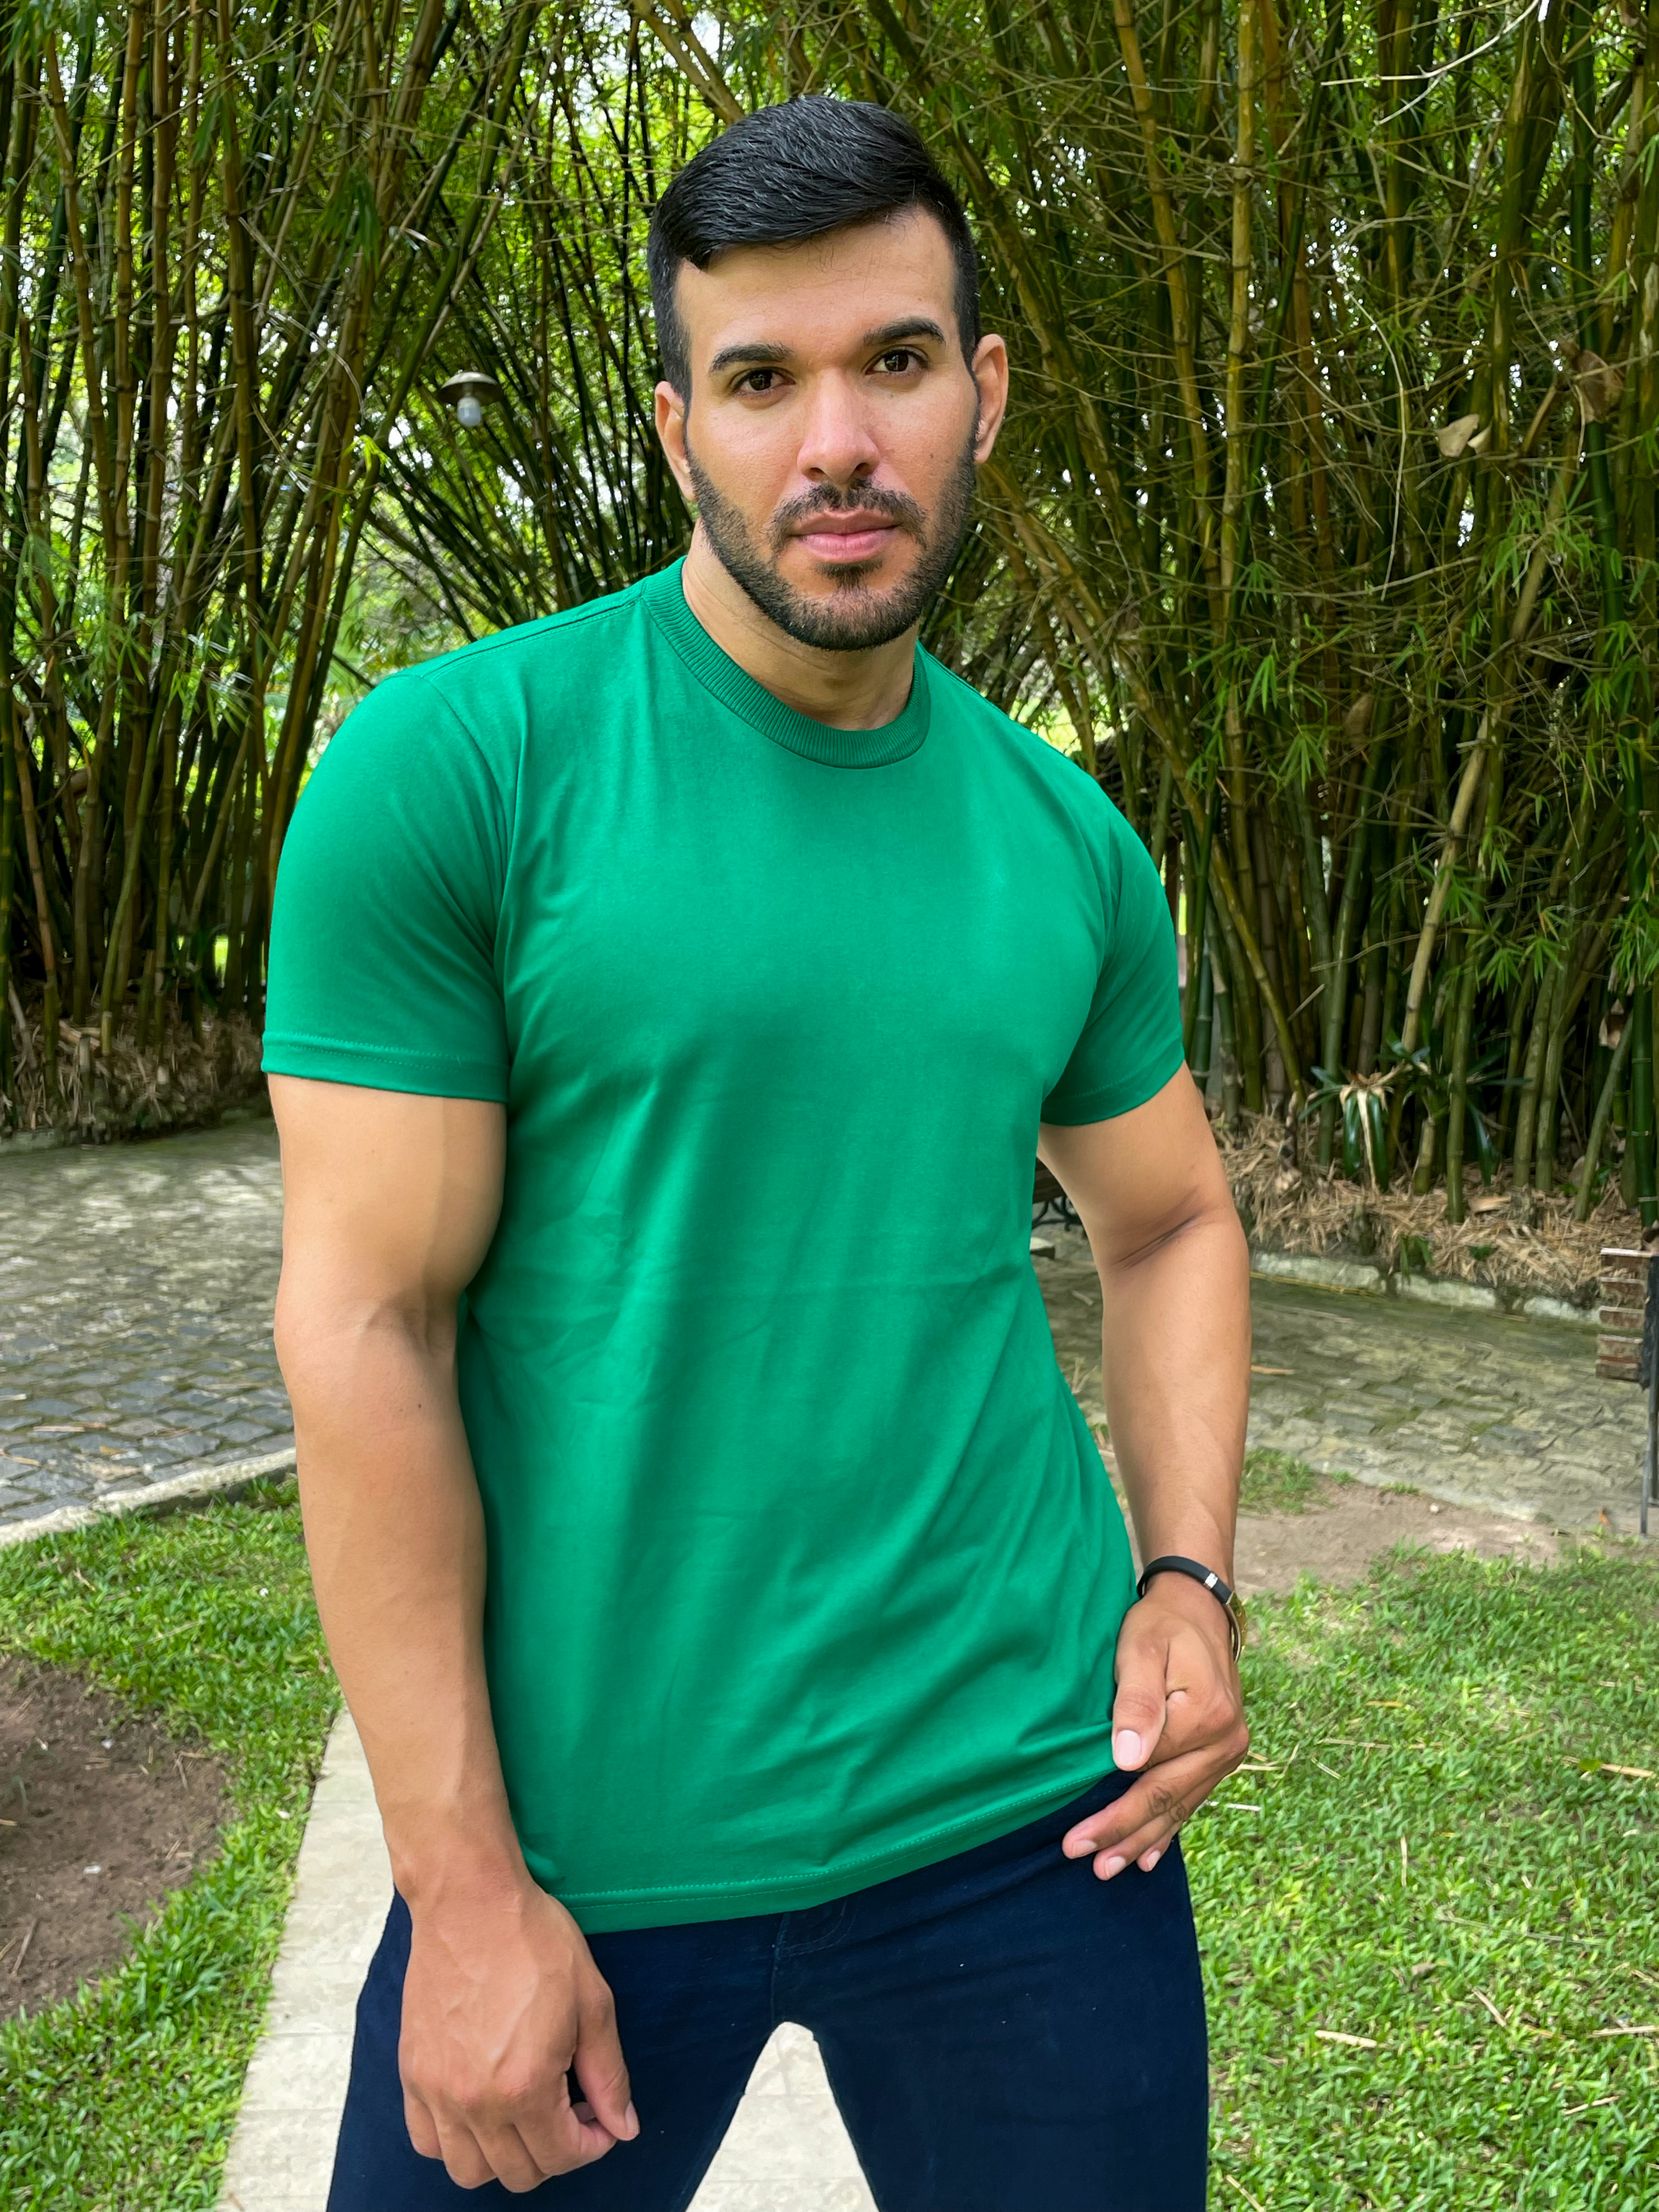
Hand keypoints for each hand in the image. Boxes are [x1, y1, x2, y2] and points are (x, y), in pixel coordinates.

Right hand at [399, 1872, 638, 2191]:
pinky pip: (426, 2140)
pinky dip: (454, 2141)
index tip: (599, 2118)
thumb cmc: (535, 1941)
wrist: (471, 1901)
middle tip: (569, 2110)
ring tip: (525, 2113)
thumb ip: (609, 2075)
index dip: (591, 2145)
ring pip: (467, 2169)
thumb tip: (622, 2128)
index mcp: (524, 2086)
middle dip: (554, 2153)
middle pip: (517, 2173)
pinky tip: (479, 2107)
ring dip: (504, 2156)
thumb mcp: (592, 2002)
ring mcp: (436, 2090)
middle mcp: (474, 2101)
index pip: (561, 2157)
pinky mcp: (412, 2073)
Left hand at [1062, 1571, 1247, 1880]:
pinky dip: (1170, 1826)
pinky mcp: (1222, 1753)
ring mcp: (1228, 1751)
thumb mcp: (1140, 1649)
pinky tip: (1152, 1854)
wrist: (1197, 1608)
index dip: (1112, 1813)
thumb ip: (1135, 1701)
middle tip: (1088, 1864)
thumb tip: (1126, 1760)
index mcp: (1206, 1718)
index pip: (1150, 1778)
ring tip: (1111, 1867)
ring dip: (1145, 1839)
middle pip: (1168, 1799)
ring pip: (1181, 1806)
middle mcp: (1226, 1742)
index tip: (1075, 1838)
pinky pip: (1193, 1797)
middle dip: (1125, 1836)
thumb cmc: (1161, 1624)